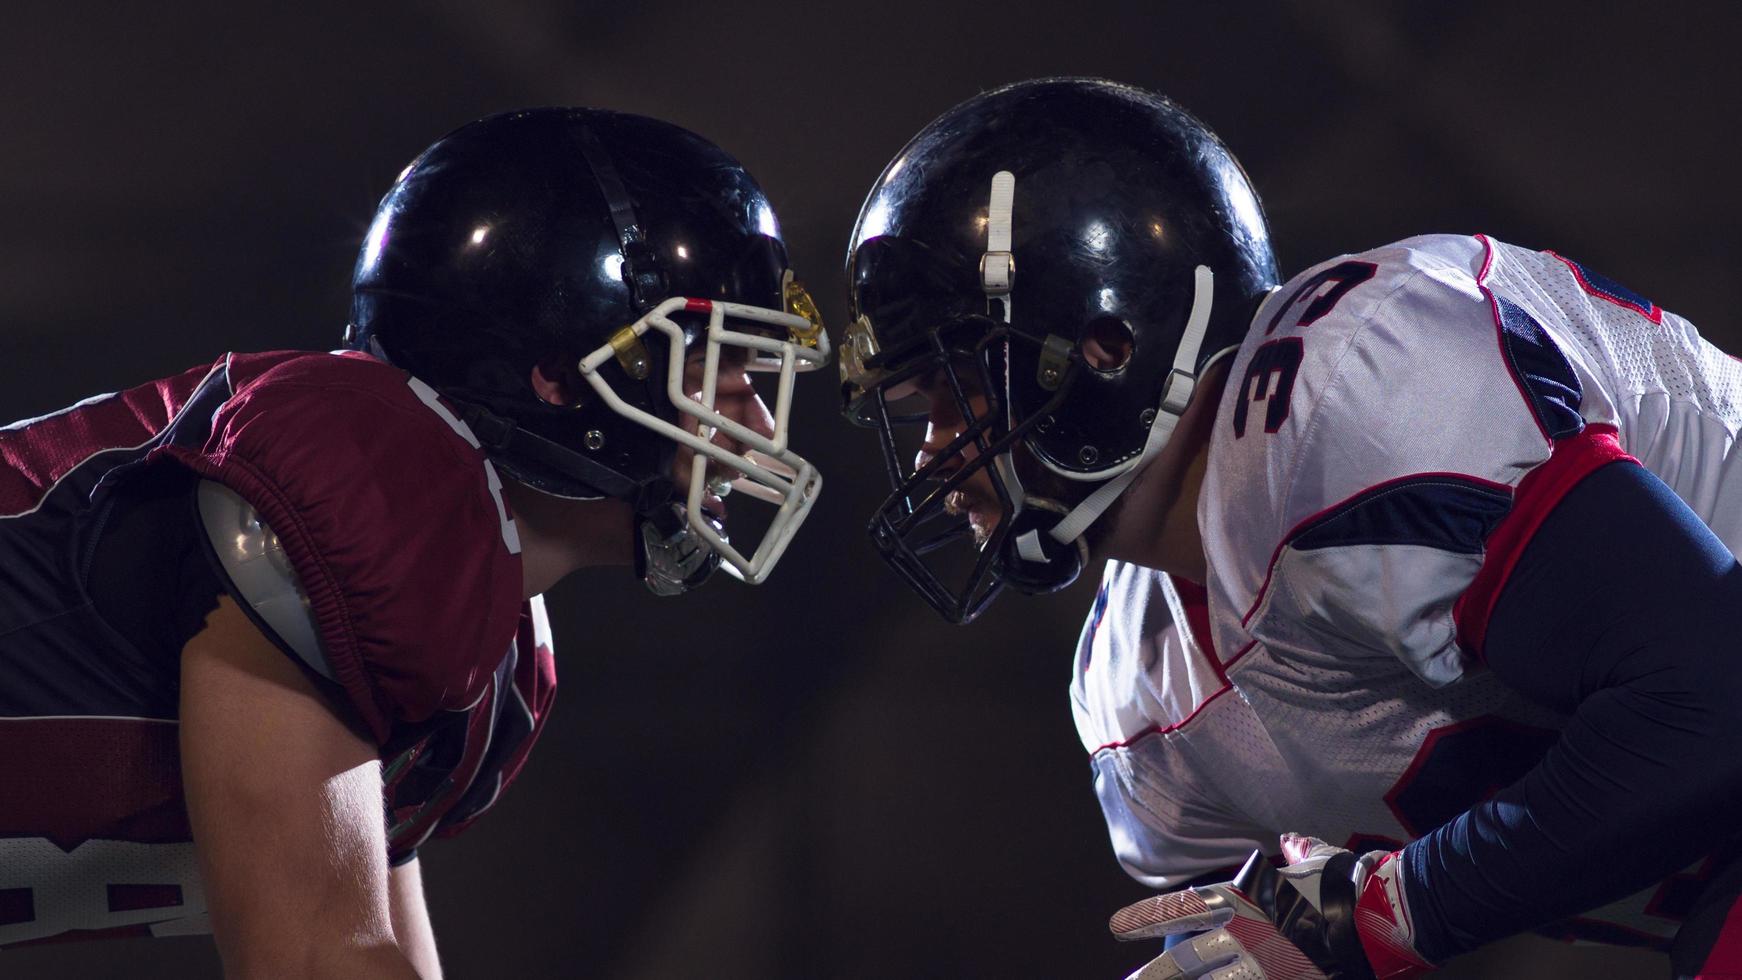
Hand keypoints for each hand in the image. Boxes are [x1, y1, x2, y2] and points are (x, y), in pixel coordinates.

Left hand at [1109, 837, 1432, 978]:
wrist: (1382, 911)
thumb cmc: (1347, 880)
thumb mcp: (1315, 859)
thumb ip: (1297, 853)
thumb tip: (1292, 843)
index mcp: (1243, 900)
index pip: (1182, 909)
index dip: (1147, 918)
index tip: (1118, 927)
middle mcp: (1246, 935)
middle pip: (1187, 962)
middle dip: (1154, 976)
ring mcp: (1266, 966)